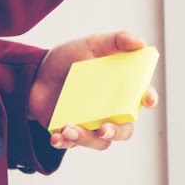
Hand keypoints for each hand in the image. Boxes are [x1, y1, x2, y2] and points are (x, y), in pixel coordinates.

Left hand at [28, 30, 159, 151]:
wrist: (35, 74)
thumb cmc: (68, 59)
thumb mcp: (91, 43)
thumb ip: (116, 40)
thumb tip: (141, 42)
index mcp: (119, 89)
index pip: (140, 97)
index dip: (149, 99)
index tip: (147, 99)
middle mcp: (109, 110)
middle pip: (124, 129)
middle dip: (116, 132)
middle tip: (103, 129)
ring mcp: (91, 124)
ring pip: (99, 142)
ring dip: (86, 139)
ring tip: (68, 128)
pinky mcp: (71, 133)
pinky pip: (72, 144)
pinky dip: (65, 142)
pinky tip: (57, 135)